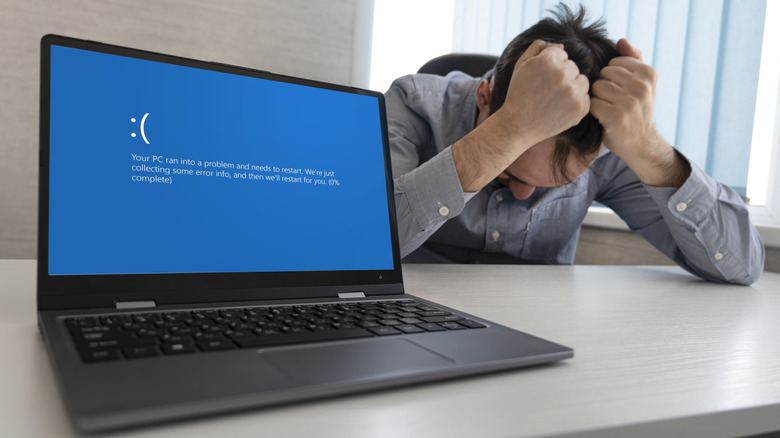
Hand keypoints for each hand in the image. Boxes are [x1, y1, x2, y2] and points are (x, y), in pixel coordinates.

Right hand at [496, 39, 590, 147]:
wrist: (517, 125)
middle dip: (561, 76)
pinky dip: (574, 102)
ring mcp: (574, 92)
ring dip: (571, 87)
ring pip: (582, 81)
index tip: (539, 78)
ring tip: (553, 99)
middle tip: (544, 91)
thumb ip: (538, 47)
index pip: (561, 53)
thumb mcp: (521, 65)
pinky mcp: (581, 108)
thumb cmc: (518, 93)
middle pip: (572, 67)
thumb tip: (562, 45)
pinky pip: (585, 97)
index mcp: (549, 60)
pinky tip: (559, 108)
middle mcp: (563, 74)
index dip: (548, 66)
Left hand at [590, 38, 660, 156]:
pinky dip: (593, 111)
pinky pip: (591, 103)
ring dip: (597, 98)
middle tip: (613, 101)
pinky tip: (602, 117)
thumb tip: (621, 41)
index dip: (611, 76)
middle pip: (604, 73)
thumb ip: (633, 60)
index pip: (614, 61)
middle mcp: (642, 86)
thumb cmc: (636, 110)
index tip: (620, 90)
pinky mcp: (616, 116)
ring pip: (596, 87)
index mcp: (649, 73)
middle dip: (603, 86)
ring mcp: (630, 101)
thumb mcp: (641, 83)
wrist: (640, 142)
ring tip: (608, 108)